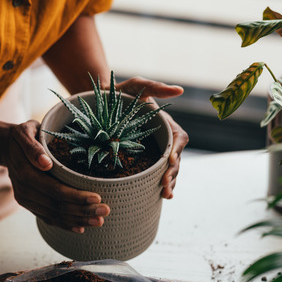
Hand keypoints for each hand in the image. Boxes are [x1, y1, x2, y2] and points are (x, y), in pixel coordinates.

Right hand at [2, 120, 109, 232]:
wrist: (5, 146)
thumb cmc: (22, 135)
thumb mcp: (25, 132)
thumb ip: (33, 147)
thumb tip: (45, 164)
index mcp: (25, 173)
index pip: (54, 189)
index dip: (76, 196)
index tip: (97, 198)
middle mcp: (24, 190)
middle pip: (56, 206)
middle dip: (82, 211)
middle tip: (105, 211)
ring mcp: (26, 200)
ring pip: (53, 215)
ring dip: (77, 220)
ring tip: (98, 222)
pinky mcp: (29, 204)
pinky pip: (47, 217)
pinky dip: (64, 224)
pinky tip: (80, 228)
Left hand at [115, 77, 188, 198]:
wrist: (101, 102)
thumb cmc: (121, 92)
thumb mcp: (138, 85)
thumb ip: (156, 87)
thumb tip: (180, 90)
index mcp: (165, 124)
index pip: (178, 139)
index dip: (177, 150)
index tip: (170, 161)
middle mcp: (163, 139)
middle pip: (175, 159)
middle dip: (173, 173)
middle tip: (165, 186)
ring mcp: (154, 151)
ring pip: (168, 170)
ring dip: (169, 183)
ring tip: (165, 195)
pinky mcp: (142, 160)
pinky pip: (154, 174)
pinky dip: (157, 185)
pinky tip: (157, 196)